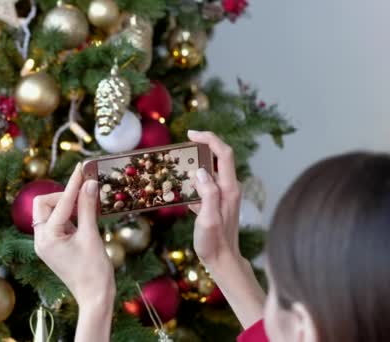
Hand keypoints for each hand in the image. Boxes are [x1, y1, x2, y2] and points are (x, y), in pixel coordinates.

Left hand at [32, 163, 115, 307]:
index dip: (73, 184)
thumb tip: (89, 183)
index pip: (60, 202)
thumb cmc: (94, 270)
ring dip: (66, 206)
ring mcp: (45, 244)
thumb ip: (88, 208)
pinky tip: (84, 218)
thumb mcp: (91, 236)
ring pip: (49, 212)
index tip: (82, 168)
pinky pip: (56, 223)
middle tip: (84, 196)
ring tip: (87, 209)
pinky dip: (68, 216)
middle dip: (63, 196)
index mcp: (47, 237)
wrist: (94, 297)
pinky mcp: (53, 247)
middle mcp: (41, 239)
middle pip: (44, 203)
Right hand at [187, 130, 242, 267]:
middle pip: (220, 157)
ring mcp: (224, 195)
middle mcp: (229, 188)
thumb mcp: (208, 219)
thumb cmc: (214, 243)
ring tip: (179, 165)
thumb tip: (200, 171)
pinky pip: (206, 184)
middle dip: (203, 146)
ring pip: (212, 170)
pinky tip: (181, 189)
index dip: (209, 138)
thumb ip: (207, 194)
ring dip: (197, 162)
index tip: (191, 134)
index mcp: (228, 189)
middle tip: (184, 146)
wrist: (223, 261)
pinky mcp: (217, 203)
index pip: (223, 153)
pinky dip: (194, 180)